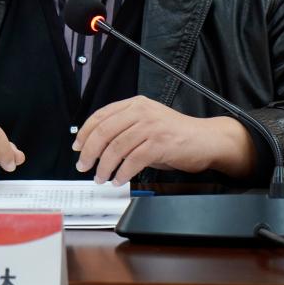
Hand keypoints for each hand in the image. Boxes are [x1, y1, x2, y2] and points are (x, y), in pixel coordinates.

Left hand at [72, 95, 256, 185]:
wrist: (206, 139)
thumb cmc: (177, 135)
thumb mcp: (148, 125)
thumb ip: (125, 130)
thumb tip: (98, 146)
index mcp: (135, 104)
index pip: (101, 115)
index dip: (85, 133)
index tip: (77, 147)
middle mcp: (142, 112)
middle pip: (104, 131)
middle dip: (89, 152)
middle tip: (83, 166)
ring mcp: (151, 126)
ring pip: (116, 147)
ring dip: (105, 167)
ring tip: (101, 177)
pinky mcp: (160, 143)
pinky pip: (133, 160)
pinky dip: (123, 173)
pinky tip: (119, 180)